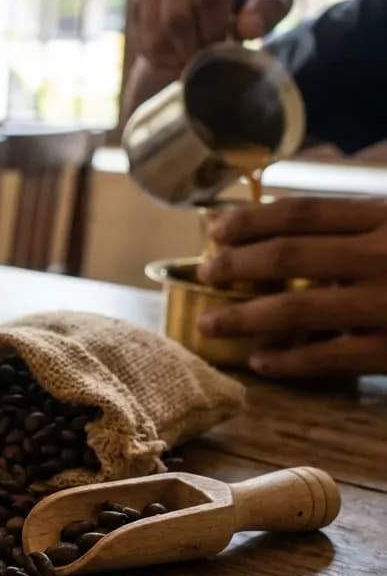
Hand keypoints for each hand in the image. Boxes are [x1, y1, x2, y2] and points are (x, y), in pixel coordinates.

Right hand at [131, 0, 293, 69]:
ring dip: (174, 54)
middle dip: (191, 47)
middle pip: (175, 16)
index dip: (215, 29)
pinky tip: (176, 53)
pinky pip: (141, 35)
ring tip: (191, 57)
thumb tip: (249, 27)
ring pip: (155, 29)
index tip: (221, 45)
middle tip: (204, 57)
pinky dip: (159, 54)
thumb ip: (268, 8)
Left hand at [195, 197, 386, 376]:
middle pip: (287, 255)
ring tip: (208, 324)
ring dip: (241, 318)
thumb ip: (364, 229)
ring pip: (295, 309)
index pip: (303, 212)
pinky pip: (326, 358)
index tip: (217, 231)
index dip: (252, 220)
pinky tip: (259, 362)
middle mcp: (383, 257)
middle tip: (206, 274)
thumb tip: (295, 234)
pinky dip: (286, 361)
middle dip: (235, 264)